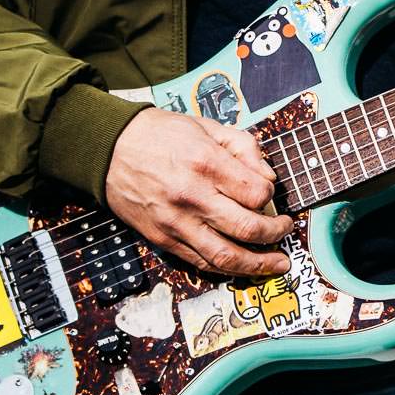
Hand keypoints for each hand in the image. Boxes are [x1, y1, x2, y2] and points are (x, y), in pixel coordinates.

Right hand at [104, 109, 293, 276]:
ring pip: (227, 258)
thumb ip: (243, 146)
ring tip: (278, 263)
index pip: (257, 193)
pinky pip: (201, 263)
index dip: (271, 195)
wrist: (109, 149)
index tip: (269, 192)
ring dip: (259, 265)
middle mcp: (193, 198)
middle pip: (248, 229)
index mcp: (206, 163)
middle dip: (276, 233)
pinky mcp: (164, 240)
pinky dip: (226, 268)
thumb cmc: (159, 134)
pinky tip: (243, 266)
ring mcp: (177, 223)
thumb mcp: (206, 126)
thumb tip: (268, 177)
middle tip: (285, 229)